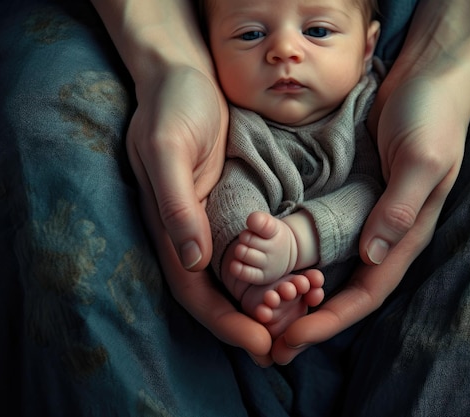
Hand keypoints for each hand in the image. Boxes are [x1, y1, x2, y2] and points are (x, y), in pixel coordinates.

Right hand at [127, 66, 273, 365]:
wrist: (183, 77)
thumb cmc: (172, 107)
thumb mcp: (169, 149)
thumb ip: (176, 204)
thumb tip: (194, 261)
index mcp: (169, 228)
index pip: (195, 290)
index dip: (225, 321)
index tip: (260, 344)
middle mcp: (189, 233)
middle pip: (218, 294)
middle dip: (248, 323)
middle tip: (285, 348)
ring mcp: (210, 222)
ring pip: (236, 278)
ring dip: (265, 302)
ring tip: (300, 316)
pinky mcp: (230, 208)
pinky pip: (250, 251)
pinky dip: (272, 271)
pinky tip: (298, 279)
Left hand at [272, 72, 465, 364]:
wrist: (427, 79)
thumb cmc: (431, 116)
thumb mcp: (421, 159)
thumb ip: (400, 206)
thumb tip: (374, 256)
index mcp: (407, 234)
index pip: (368, 292)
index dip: (332, 319)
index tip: (295, 339)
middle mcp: (388, 234)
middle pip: (348, 291)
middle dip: (313, 320)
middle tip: (273, 345)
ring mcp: (370, 217)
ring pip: (336, 271)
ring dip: (304, 296)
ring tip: (269, 315)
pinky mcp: (355, 198)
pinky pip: (327, 238)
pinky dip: (303, 258)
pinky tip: (278, 267)